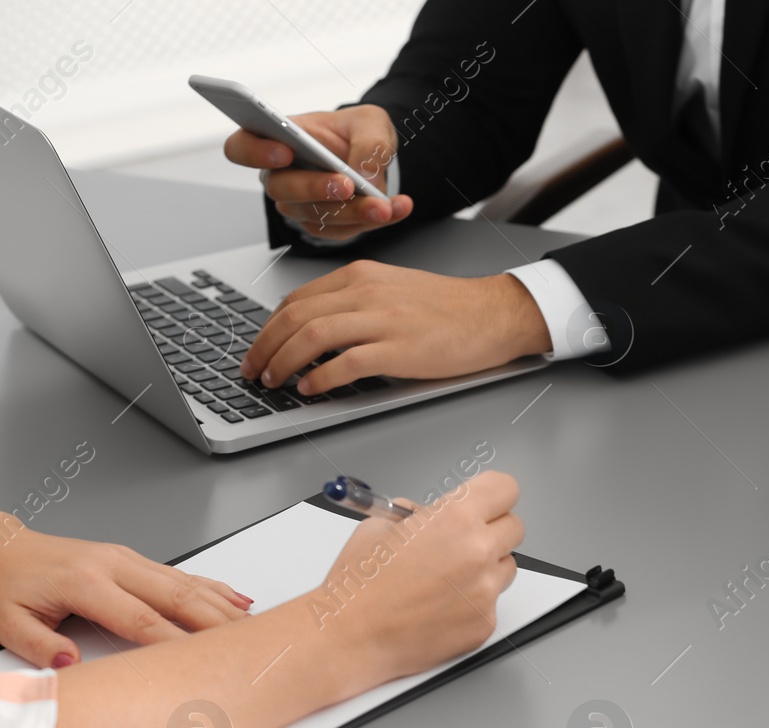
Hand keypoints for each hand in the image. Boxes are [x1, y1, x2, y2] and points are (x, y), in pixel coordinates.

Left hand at [0, 528, 251, 668]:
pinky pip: (181, 573)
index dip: (175, 641)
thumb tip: (71, 664)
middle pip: (177, 597)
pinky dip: (213, 587)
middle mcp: (112, 566)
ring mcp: (126, 559)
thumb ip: (39, 645)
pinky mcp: (133, 559)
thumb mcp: (7, 621)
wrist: (2, 547)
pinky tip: (234, 599)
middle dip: (216, 622)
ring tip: (252, 626)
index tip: (200, 661)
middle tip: (245, 643)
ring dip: (222, 605)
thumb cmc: (7, 583)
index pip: (141, 619)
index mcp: (84, 583)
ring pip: (186, 582)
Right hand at [223, 105, 413, 241]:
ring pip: (316, 215)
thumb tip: (365, 174)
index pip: (241, 148)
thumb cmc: (356, 132)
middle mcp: (280, 176)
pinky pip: (344, 230)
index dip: (255, 152)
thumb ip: (368, 141)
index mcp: (275, 139)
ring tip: (383, 205)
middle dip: (315, 188)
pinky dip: (373, 221)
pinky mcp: (324, 225)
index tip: (284, 151)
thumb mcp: (370, 122)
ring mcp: (300, 204)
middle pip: (282, 190)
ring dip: (352, 212)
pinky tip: (395, 209)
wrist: (374, 157)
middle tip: (346, 185)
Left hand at [239, 263, 549, 393]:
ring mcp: (383, 320)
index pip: (297, 299)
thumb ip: (354, 301)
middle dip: (265, 346)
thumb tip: (314, 326)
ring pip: (313, 336)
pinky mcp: (400, 349)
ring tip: (274, 381)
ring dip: (284, 361)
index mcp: (362, 276)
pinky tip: (311, 388)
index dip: (269, 327)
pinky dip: (320, 377)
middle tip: (254, 370)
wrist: (493, 314)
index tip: (260, 348)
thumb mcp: (393, 289)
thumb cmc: (449, 308)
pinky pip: (346, 363)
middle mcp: (367, 292)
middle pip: (296, 316)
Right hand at [302, 471, 524, 684]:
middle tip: (461, 541)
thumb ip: (415, 514)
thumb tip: (429, 514)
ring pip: (506, 566)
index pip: (504, 489)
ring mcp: (485, 590)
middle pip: (514, 527)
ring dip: (485, 567)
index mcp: (455, 518)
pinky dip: (472, 602)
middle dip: (491, 530)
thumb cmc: (358, 586)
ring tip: (444, 578)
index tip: (486, 501)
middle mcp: (477, 552)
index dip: (492, 494)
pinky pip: (491, 602)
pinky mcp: (484, 622)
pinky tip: (439, 606)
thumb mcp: (379, 526)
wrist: (349, 638)